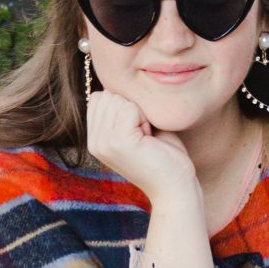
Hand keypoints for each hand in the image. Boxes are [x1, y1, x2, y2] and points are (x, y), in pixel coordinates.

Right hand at [83, 87, 196, 203]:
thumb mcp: (137, 127)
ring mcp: (103, 143)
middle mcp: (94, 141)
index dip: (125, 106)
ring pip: (119, 99)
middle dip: (133, 109)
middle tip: (145, 136)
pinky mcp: (118, 142)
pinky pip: (130, 108)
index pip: (99, 97)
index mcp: (95, 138)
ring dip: (140, 114)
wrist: (174, 186)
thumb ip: (121, 108)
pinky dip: (145, 119)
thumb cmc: (163, 155)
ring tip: (147, 138)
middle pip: (108, 95)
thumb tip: (113, 81)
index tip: (138, 130)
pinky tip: (150, 139)